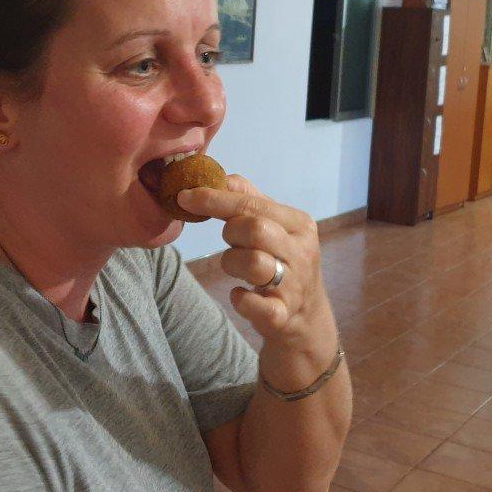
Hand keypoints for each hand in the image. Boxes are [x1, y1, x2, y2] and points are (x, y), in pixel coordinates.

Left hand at [176, 175, 334, 352]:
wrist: (306, 316)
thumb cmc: (281, 262)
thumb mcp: (275, 226)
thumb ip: (249, 199)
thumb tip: (220, 175)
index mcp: (299, 224)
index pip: (253, 204)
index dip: (215, 199)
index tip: (185, 196)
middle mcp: (302, 252)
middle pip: (254, 228)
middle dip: (230, 233)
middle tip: (230, 241)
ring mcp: (295, 285)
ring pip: (252, 263)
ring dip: (232, 263)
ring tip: (237, 267)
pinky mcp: (282, 315)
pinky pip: (252, 304)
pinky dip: (239, 299)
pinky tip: (240, 295)